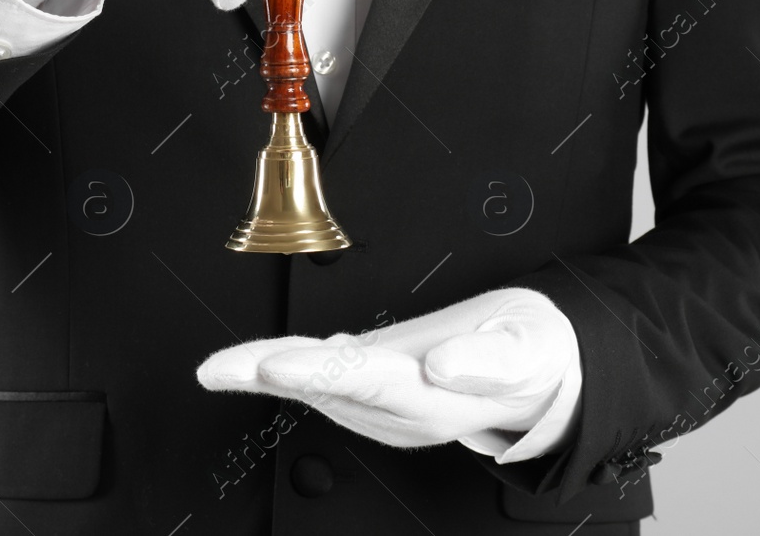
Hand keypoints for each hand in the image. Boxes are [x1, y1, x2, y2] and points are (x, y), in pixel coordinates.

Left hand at [197, 288, 580, 458]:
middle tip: (217, 371)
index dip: (314, 371)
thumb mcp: (528, 351)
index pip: (364, 380)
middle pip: (325, 387)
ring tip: (222, 368)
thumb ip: (489, 361)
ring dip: (267, 375)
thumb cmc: (533, 355)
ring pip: (318, 385)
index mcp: (433, 398)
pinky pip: (327, 376)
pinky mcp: (382, 386)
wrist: (542, 371)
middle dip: (267, 377)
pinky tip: (263, 363)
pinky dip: (291, 368)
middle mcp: (401, 408)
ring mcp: (388, 403)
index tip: (272, 365)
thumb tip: (442, 366)